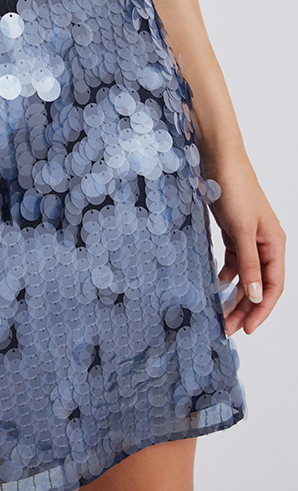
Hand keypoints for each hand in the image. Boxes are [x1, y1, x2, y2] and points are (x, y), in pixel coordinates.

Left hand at [206, 156, 285, 335]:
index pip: (273, 287)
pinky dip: (226, 274)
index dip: (262, 310)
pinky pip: (234, 261)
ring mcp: (250, 239)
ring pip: (245, 276)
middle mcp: (266, 244)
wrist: (219, 162)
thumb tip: (256, 296)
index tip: (247, 329)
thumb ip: (249, 264)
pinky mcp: (234, 233)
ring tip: (220, 314)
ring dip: (234, 295)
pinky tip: (216, 284)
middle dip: (244, 309)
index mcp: (275, 244)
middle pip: (258, 285)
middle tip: (227, 329)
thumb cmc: (235, 189)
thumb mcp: (242, 231)